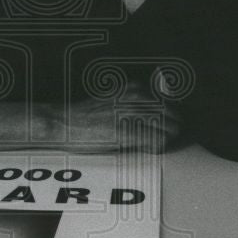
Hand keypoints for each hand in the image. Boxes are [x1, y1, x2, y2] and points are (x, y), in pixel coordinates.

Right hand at [38, 84, 183, 153]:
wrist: (64, 123)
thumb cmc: (85, 115)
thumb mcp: (112, 99)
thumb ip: (132, 101)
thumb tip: (153, 112)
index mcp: (133, 89)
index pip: (166, 102)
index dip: (169, 116)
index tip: (168, 126)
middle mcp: (135, 98)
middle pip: (170, 114)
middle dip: (173, 128)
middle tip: (171, 137)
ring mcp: (132, 115)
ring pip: (167, 128)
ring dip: (168, 138)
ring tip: (160, 144)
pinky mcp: (127, 132)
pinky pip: (155, 141)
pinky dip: (157, 147)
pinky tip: (151, 149)